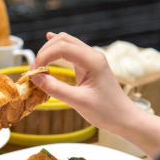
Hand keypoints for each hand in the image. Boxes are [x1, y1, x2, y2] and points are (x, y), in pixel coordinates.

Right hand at [32, 32, 159, 156]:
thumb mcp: (78, 102)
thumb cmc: (106, 112)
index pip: (62, 47)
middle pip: (63, 40)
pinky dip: (57, 49)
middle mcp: (92, 55)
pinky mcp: (89, 65)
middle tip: (34, 71)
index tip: (34, 72)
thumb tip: (35, 78)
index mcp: (93, 61)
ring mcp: (92, 59)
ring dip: (50, 50)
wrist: (125, 119)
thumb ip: (55, 89)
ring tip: (38, 65)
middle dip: (45, 51)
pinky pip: (71, 51)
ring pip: (66, 43)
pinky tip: (48, 40)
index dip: (44, 56)